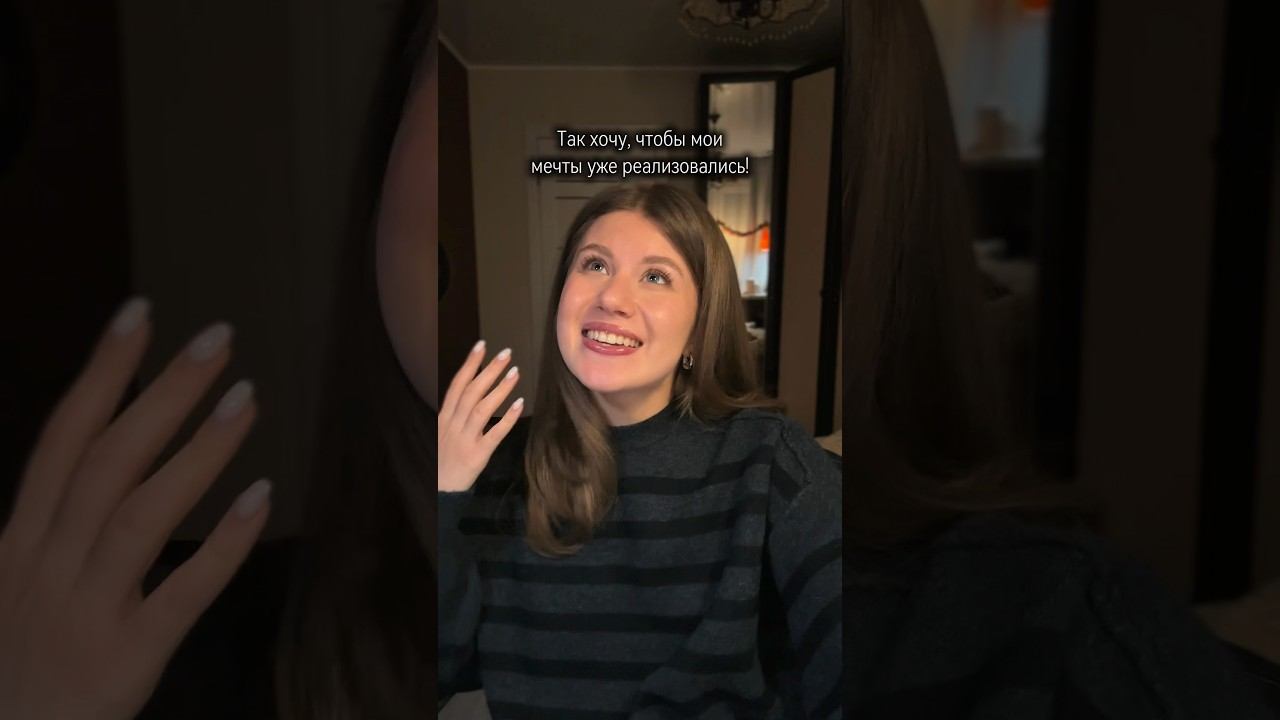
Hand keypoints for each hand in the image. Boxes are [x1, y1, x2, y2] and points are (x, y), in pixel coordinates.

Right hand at [0, 298, 270, 718]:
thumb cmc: (16, 663)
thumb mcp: (12, 583)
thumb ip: (51, 522)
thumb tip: (94, 452)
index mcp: (21, 542)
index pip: (64, 439)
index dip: (102, 372)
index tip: (141, 313)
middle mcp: (48, 564)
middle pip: (108, 460)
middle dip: (162, 392)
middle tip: (220, 337)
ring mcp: (85, 610)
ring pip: (142, 514)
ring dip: (198, 450)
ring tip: (247, 397)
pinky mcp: (125, 658)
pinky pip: (181, 593)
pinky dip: (221, 543)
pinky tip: (261, 496)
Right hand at [437, 341, 522, 491]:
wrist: (439, 492)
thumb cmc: (444, 460)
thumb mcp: (444, 433)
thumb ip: (456, 414)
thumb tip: (471, 391)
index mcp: (445, 418)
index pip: (457, 385)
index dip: (469, 364)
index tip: (482, 345)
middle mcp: (453, 424)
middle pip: (472, 392)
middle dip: (488, 370)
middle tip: (506, 353)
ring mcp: (465, 439)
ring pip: (482, 409)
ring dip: (499, 389)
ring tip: (515, 372)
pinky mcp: (477, 455)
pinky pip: (494, 434)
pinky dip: (506, 418)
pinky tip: (519, 403)